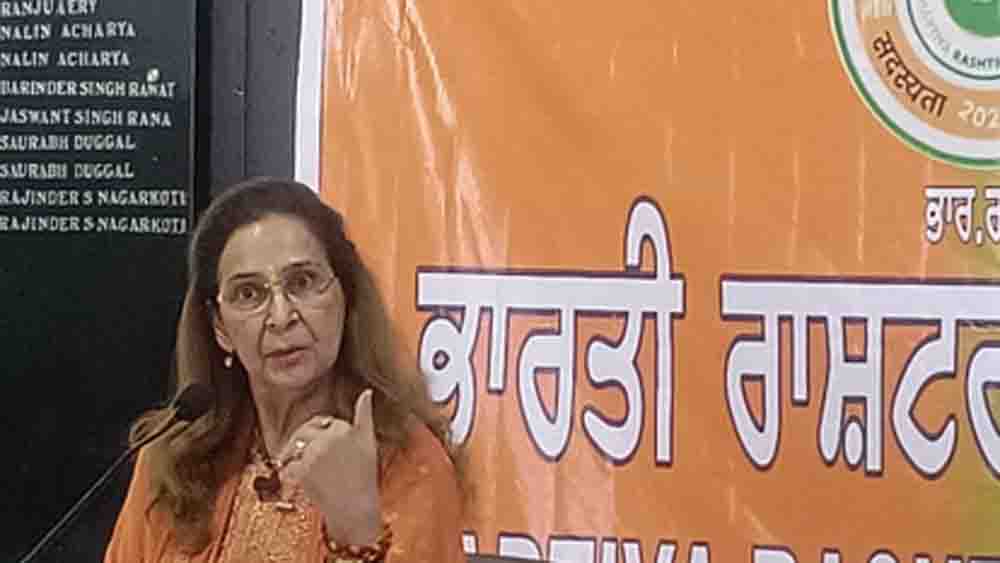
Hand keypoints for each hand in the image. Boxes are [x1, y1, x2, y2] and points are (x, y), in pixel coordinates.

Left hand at [279, 389, 380, 543]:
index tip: (321, 450)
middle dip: (300, 444)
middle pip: (303, 432)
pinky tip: (298, 482)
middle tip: (304, 459)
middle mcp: (329, 438)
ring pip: (294, 448)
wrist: (356, 508)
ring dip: (292, 458)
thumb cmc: (364, 476)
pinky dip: (288, 475)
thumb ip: (365, 414)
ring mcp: (315, 454)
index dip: (318, 434)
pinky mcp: (303, 470)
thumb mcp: (368, 441)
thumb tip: (366, 391)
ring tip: (303, 471)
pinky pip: (288, 466)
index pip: (321, 422)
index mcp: (345, 428)